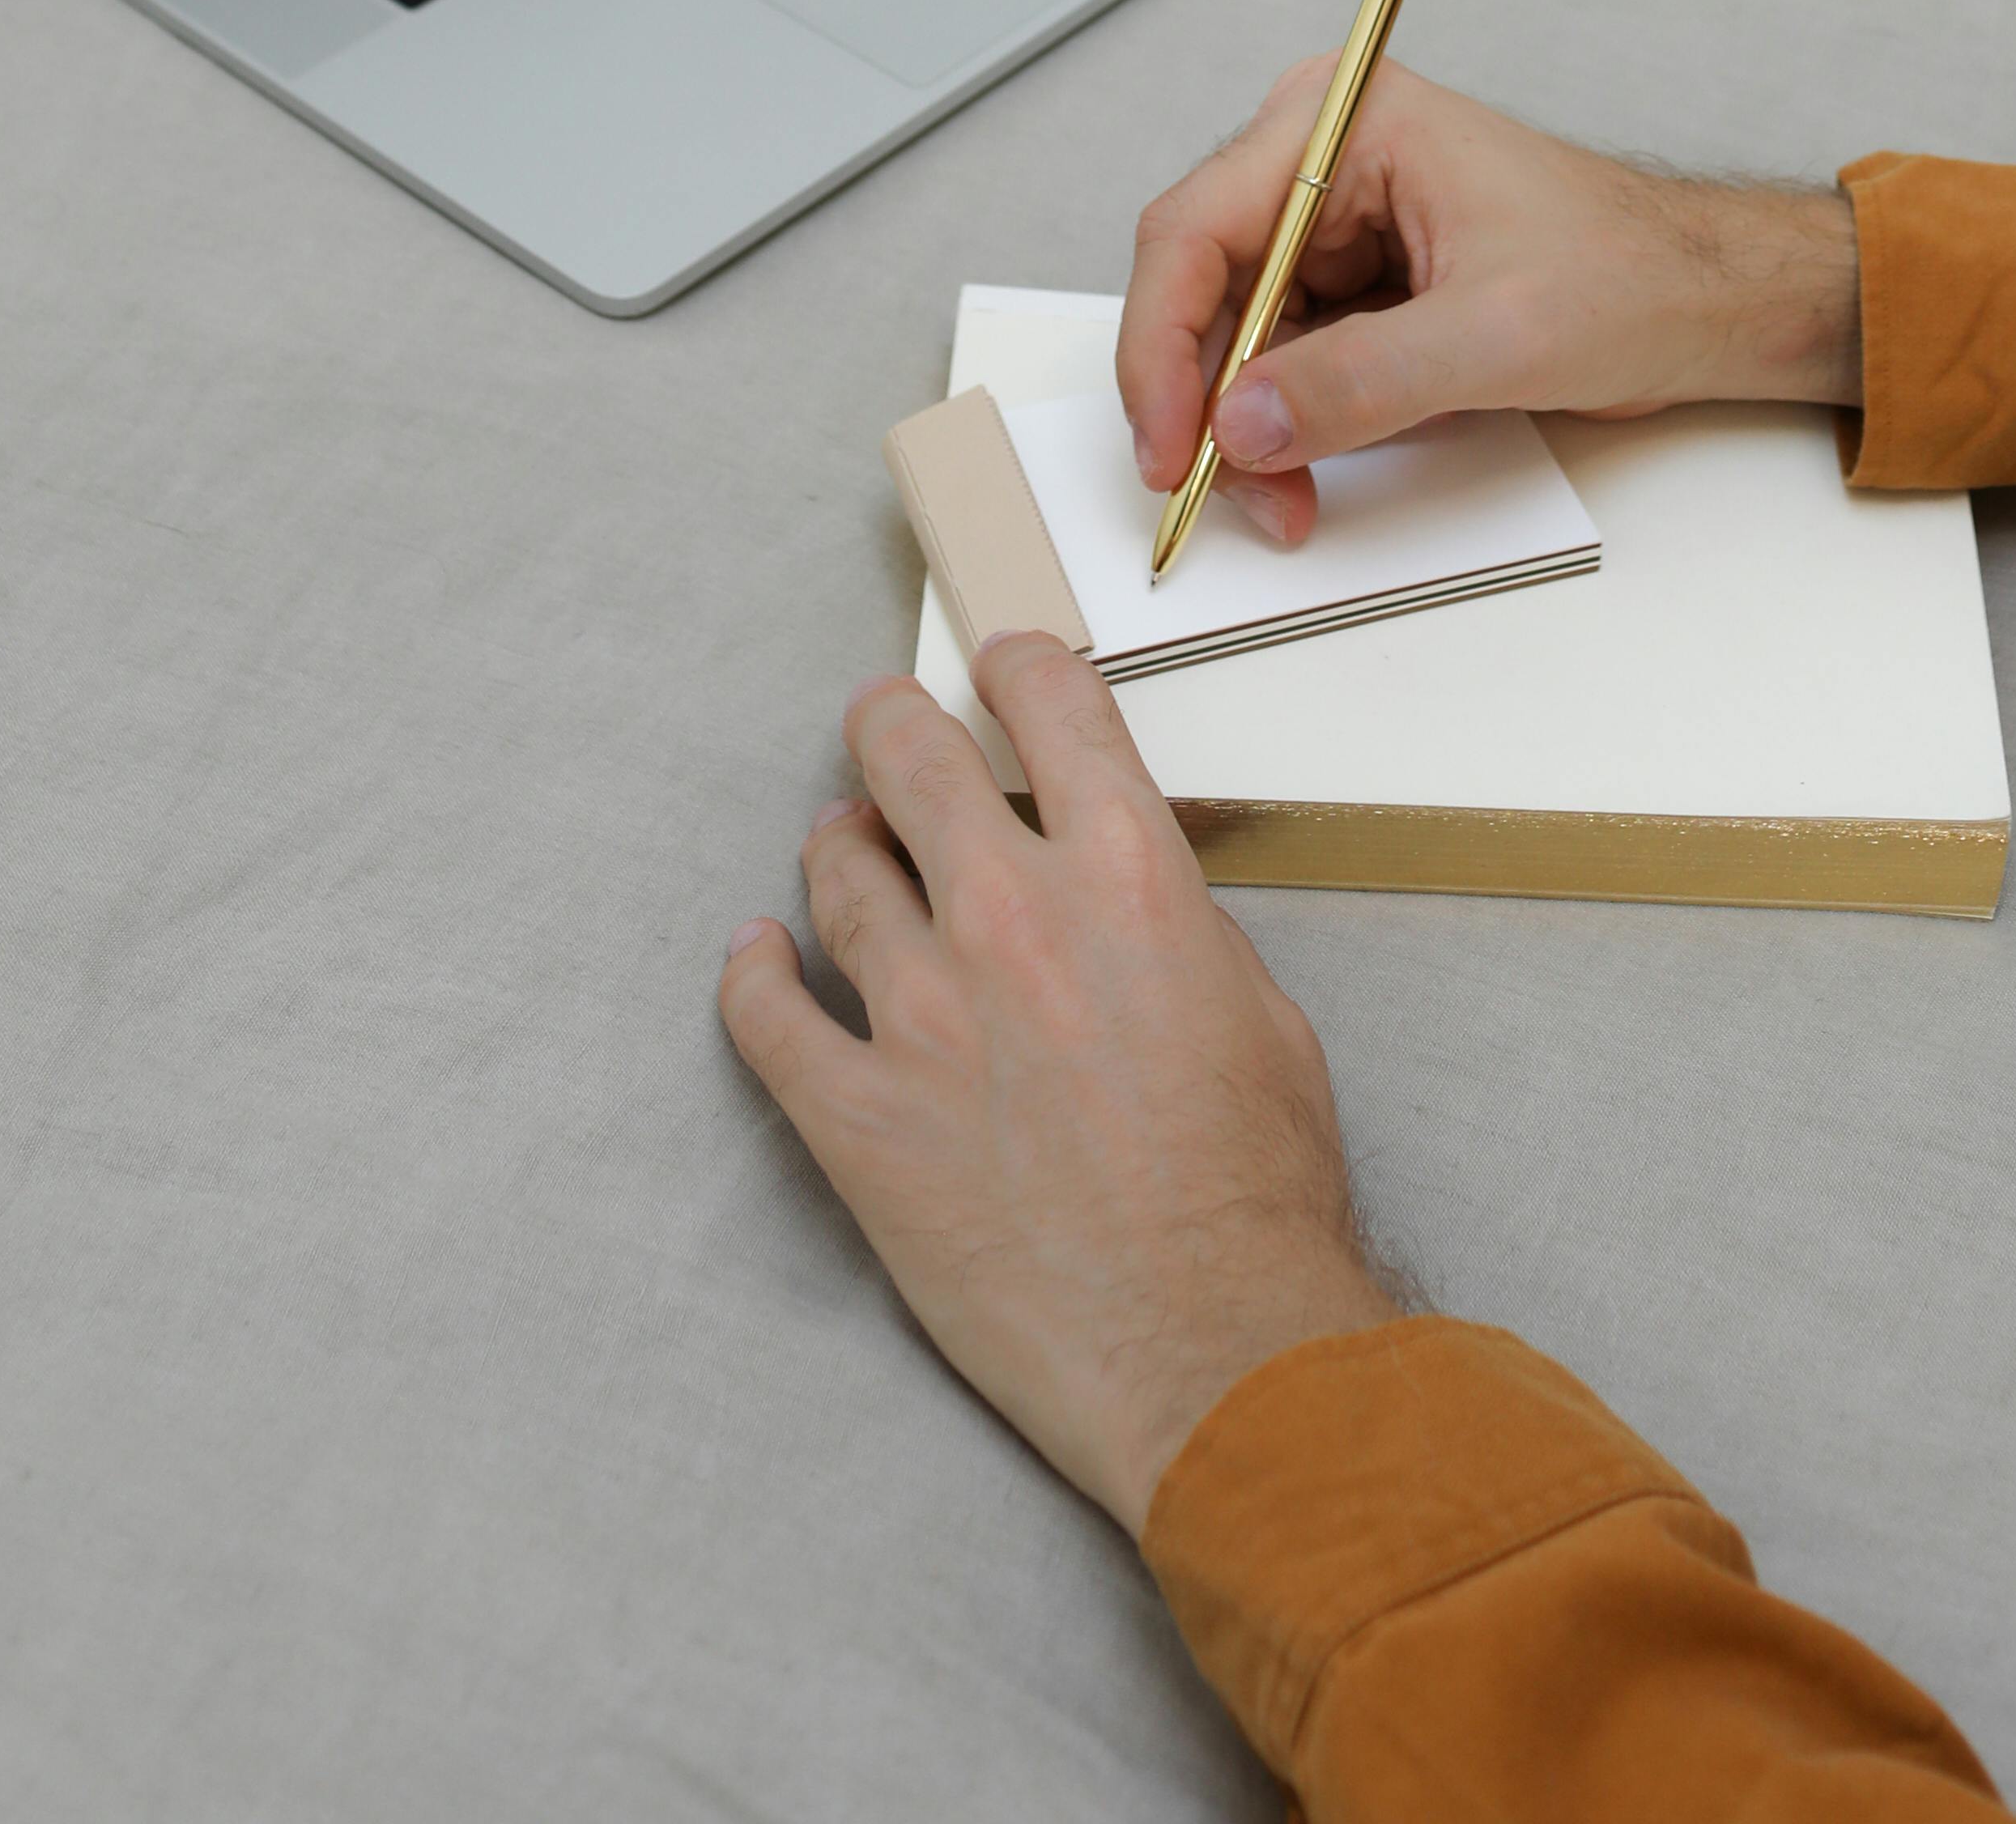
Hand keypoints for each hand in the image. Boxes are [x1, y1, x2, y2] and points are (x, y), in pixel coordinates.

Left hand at [719, 639, 1406, 1535]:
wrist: (1210, 1347)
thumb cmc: (1256, 1197)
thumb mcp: (1262, 1013)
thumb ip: (1176, 932)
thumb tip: (1122, 906)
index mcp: (1126, 874)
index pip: (1049, 702)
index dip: (1014, 668)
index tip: (997, 671)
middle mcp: (1011, 915)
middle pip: (909, 757)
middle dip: (891, 730)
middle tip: (883, 734)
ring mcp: (921, 1014)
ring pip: (836, 875)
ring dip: (839, 851)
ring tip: (842, 851)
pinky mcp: (858, 1117)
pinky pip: (767, 1016)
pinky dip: (753, 974)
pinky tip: (756, 957)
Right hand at [1118, 60, 1863, 546]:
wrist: (1704, 304)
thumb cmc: (1630, 277)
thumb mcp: (1497, 337)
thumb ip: (1363, 381)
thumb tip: (1241, 424)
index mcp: (1346, 121)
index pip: (1195, 228)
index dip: (1160, 346)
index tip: (1171, 448)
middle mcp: (1321, 156)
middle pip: (1199, 285)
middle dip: (1203, 401)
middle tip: (1214, 495)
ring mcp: (1334, 221)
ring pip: (1231, 334)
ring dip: (1243, 428)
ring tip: (1283, 501)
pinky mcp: (1356, 281)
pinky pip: (1281, 358)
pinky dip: (1281, 426)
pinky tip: (1304, 475)